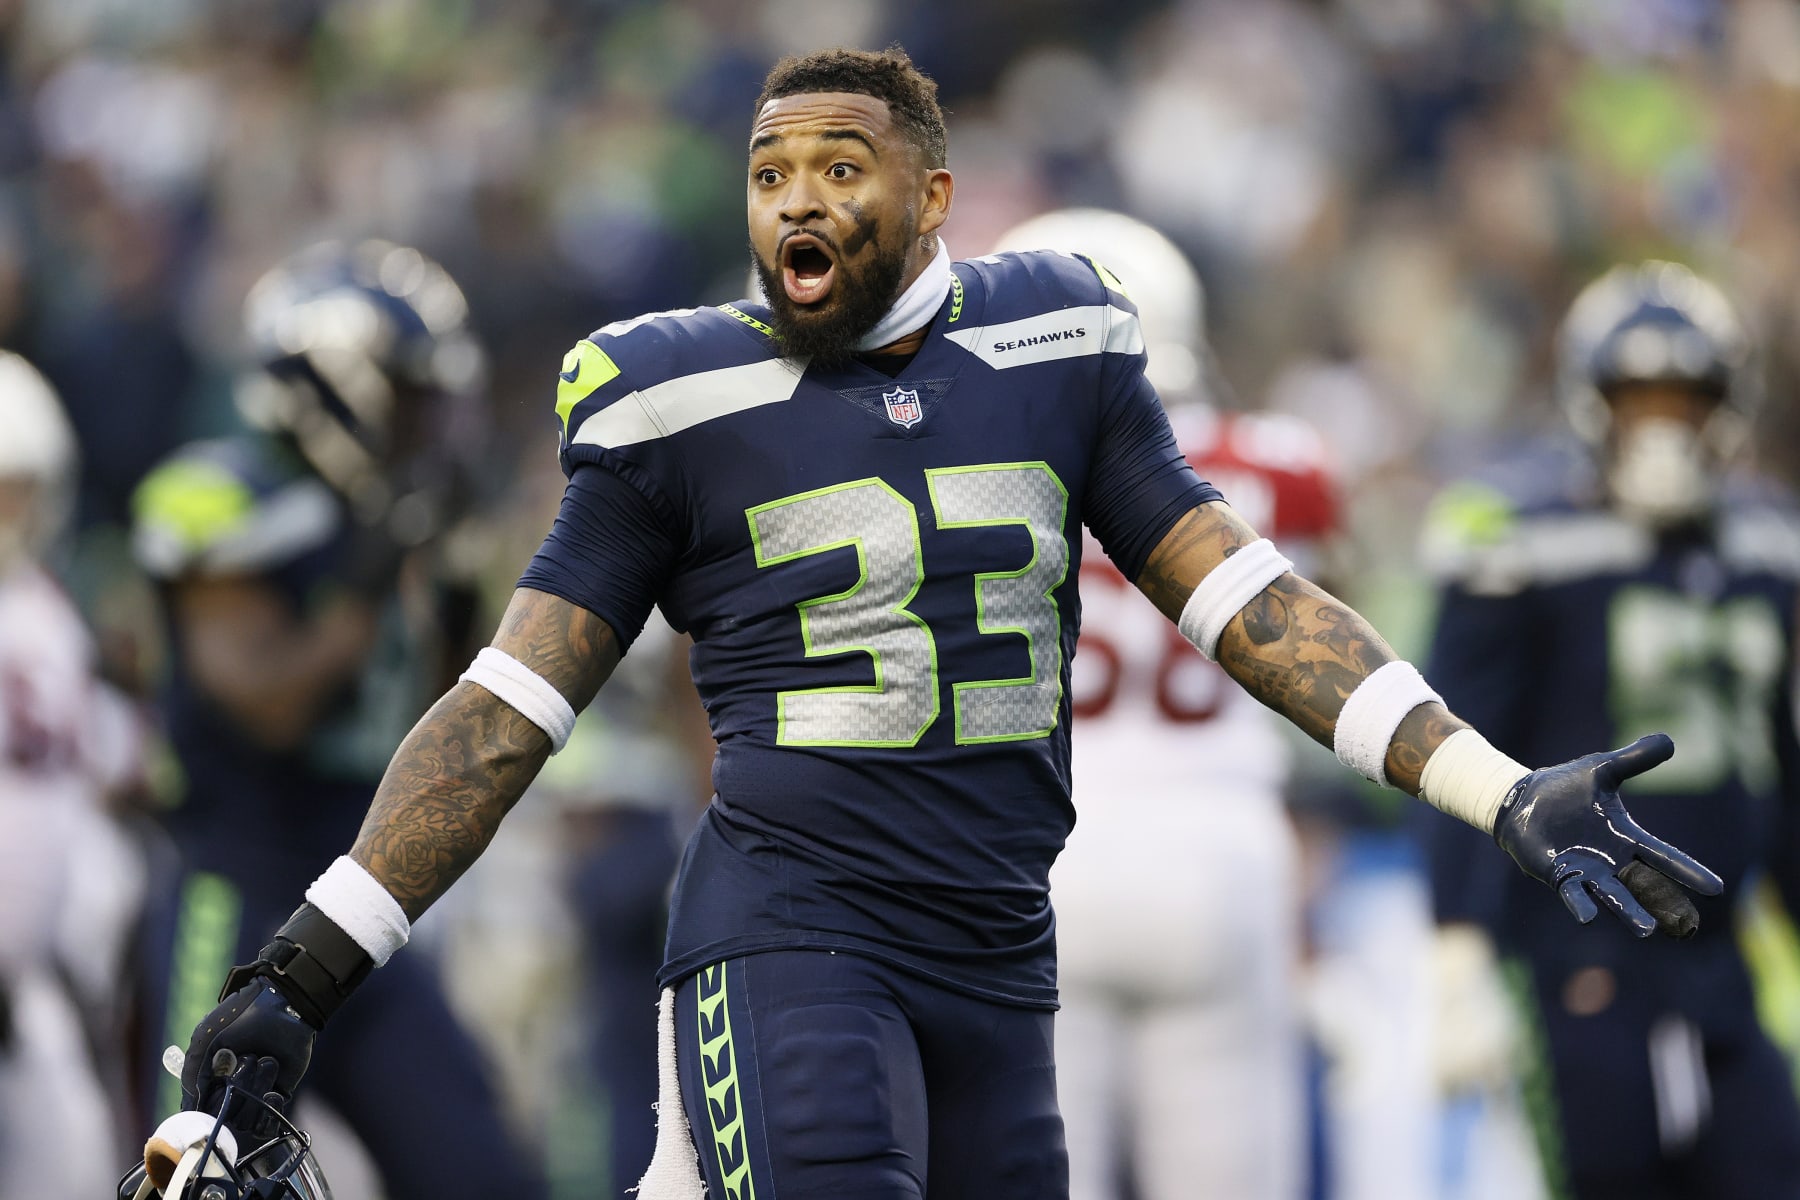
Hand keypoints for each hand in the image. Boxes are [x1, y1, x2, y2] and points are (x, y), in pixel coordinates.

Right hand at [181, 978, 315, 1138]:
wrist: (283, 1006)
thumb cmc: (240, 1019)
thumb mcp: (206, 1041)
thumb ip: (193, 1074)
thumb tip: (190, 1109)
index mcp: (209, 1080)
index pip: (202, 1111)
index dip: (211, 1104)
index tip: (222, 1087)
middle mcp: (229, 1091)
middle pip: (225, 1117)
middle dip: (238, 1087)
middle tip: (249, 1057)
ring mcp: (253, 1095)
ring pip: (246, 1120)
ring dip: (256, 1088)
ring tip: (266, 1060)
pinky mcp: (277, 1095)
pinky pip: (268, 1125)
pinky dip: (270, 1111)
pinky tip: (274, 1091)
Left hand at [1494, 733, 1722, 937]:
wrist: (1523, 799)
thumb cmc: (1566, 786)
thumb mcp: (1602, 769)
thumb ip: (1633, 760)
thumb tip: (1669, 741)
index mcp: (1626, 837)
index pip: (1663, 857)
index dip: (1688, 871)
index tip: (1718, 889)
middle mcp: (1611, 860)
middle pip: (1644, 886)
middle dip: (1663, 903)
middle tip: (1686, 925)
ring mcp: (1586, 871)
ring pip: (1613, 896)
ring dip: (1629, 912)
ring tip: (1647, 931)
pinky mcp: (1559, 876)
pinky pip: (1573, 894)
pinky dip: (1581, 904)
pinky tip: (1588, 918)